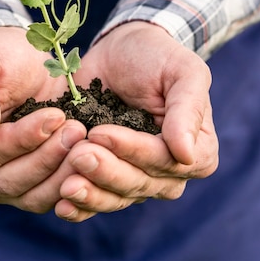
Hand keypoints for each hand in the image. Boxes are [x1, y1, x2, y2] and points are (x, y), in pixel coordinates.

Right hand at [0, 27, 86, 212]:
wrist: (21, 62)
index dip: (19, 139)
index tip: (55, 116)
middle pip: (5, 181)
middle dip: (46, 157)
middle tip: (78, 129)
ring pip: (28, 197)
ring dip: (62, 172)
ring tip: (85, 139)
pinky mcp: (22, 190)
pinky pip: (46, 198)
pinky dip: (70, 182)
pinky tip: (88, 157)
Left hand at [55, 22, 218, 220]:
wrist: (120, 52)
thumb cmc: (157, 57)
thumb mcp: (182, 72)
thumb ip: (187, 110)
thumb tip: (186, 154)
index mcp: (198, 152)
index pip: (165, 161)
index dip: (132, 151)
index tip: (100, 132)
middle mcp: (169, 174)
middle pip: (138, 183)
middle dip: (106, 171)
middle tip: (77, 153)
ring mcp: (137, 180)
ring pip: (116, 198)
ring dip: (91, 194)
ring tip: (66, 184)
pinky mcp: (107, 180)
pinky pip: (96, 203)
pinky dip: (79, 207)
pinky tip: (61, 205)